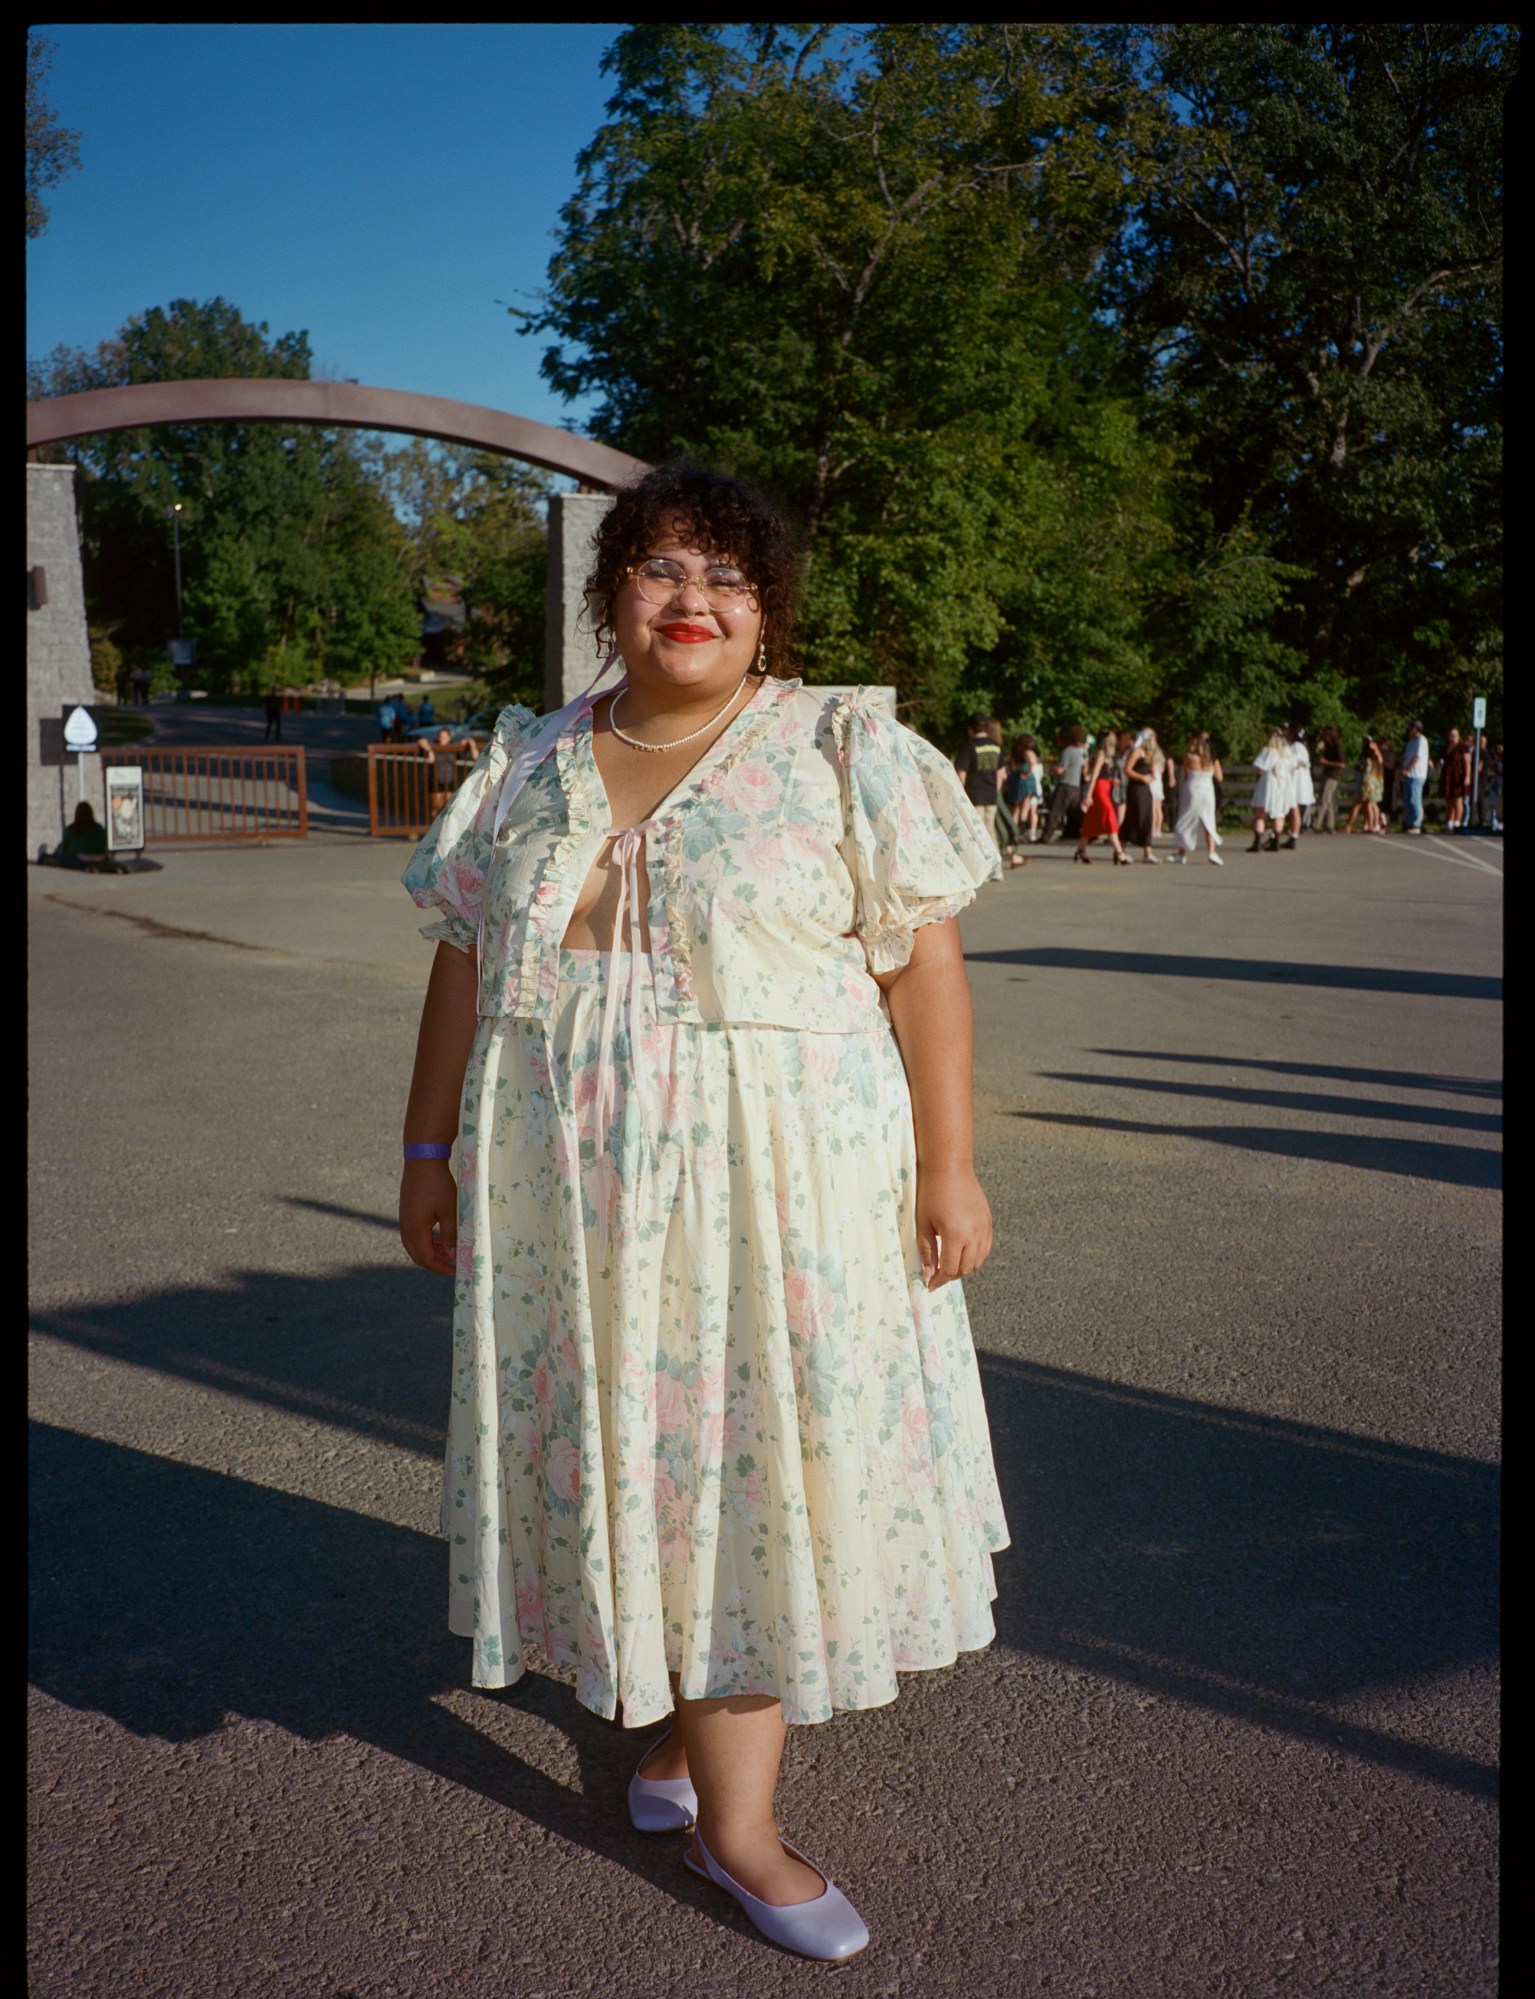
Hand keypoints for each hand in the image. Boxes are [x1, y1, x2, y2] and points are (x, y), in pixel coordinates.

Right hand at [399, 1158, 457, 1273]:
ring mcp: (404, 1219)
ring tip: (450, 1250)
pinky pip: (414, 1234)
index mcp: (415, 1230)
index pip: (425, 1259)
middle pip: (418, 1255)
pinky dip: (427, 1240)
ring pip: (415, 1245)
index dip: (441, 1267)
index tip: (457, 1269)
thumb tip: (453, 1256)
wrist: (423, 1159)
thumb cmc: (438, 1184)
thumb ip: (451, 1236)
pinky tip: (441, 1236)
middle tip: (453, 1263)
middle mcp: (405, 1227)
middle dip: (435, 1262)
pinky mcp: (407, 1212)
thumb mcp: (449, 1211)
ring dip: (431, 1251)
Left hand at [915, 1165, 992, 1289]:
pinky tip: (962, 1253)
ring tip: (948, 1265)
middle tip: (936, 1275)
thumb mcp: (923, 1223)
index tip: (929, 1285)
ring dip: (964, 1268)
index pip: (950, 1269)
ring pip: (978, 1261)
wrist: (949, 1167)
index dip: (938, 1280)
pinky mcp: (987, 1221)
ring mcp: (984, 1227)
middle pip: (965, 1268)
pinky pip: (985, 1248)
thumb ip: (927, 1251)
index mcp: (956, 1235)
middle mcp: (974, 1234)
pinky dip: (975, 1256)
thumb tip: (928, 1274)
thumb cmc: (931, 1193)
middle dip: (950, 1276)